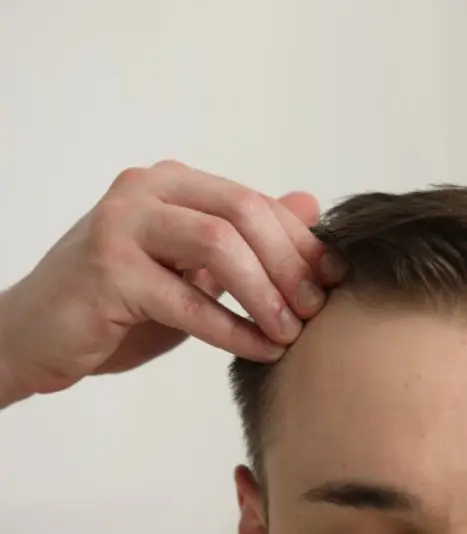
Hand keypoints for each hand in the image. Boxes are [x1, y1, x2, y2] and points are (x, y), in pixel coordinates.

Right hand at [0, 160, 344, 405]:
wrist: (35, 333)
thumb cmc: (122, 302)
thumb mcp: (195, 267)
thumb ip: (247, 236)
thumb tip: (311, 205)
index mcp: (174, 183)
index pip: (254, 201)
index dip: (301, 241)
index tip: (334, 278)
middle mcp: (146, 190)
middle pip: (242, 213)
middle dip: (289, 264)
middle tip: (316, 308)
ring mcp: (121, 224)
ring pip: (217, 245)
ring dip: (264, 293)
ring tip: (291, 332)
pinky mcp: (105, 270)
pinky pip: (186, 300)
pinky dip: (231, 327)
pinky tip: (259, 349)